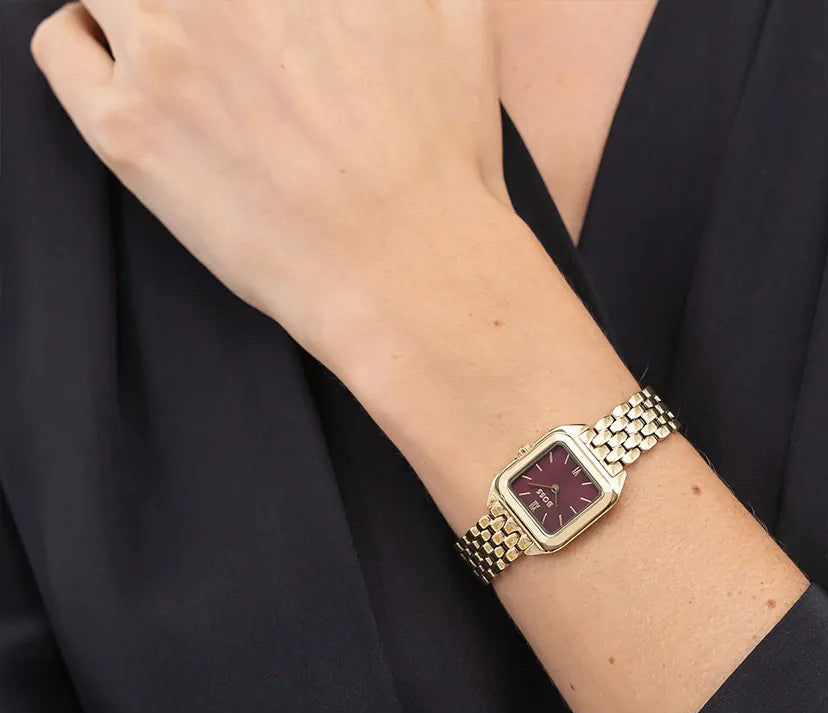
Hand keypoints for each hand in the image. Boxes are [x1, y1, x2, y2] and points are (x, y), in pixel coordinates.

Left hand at [30, 1, 507, 359]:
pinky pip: (61, 45)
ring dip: (137, 8)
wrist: (407, 266)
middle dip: (200, 7)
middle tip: (224, 42)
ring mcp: (163, 48)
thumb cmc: (442, 163)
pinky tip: (130, 71)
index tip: (264, 20)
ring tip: (177, 50)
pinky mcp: (126, 127)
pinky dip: (85, 41)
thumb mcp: (462, 22)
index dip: (258, 3)